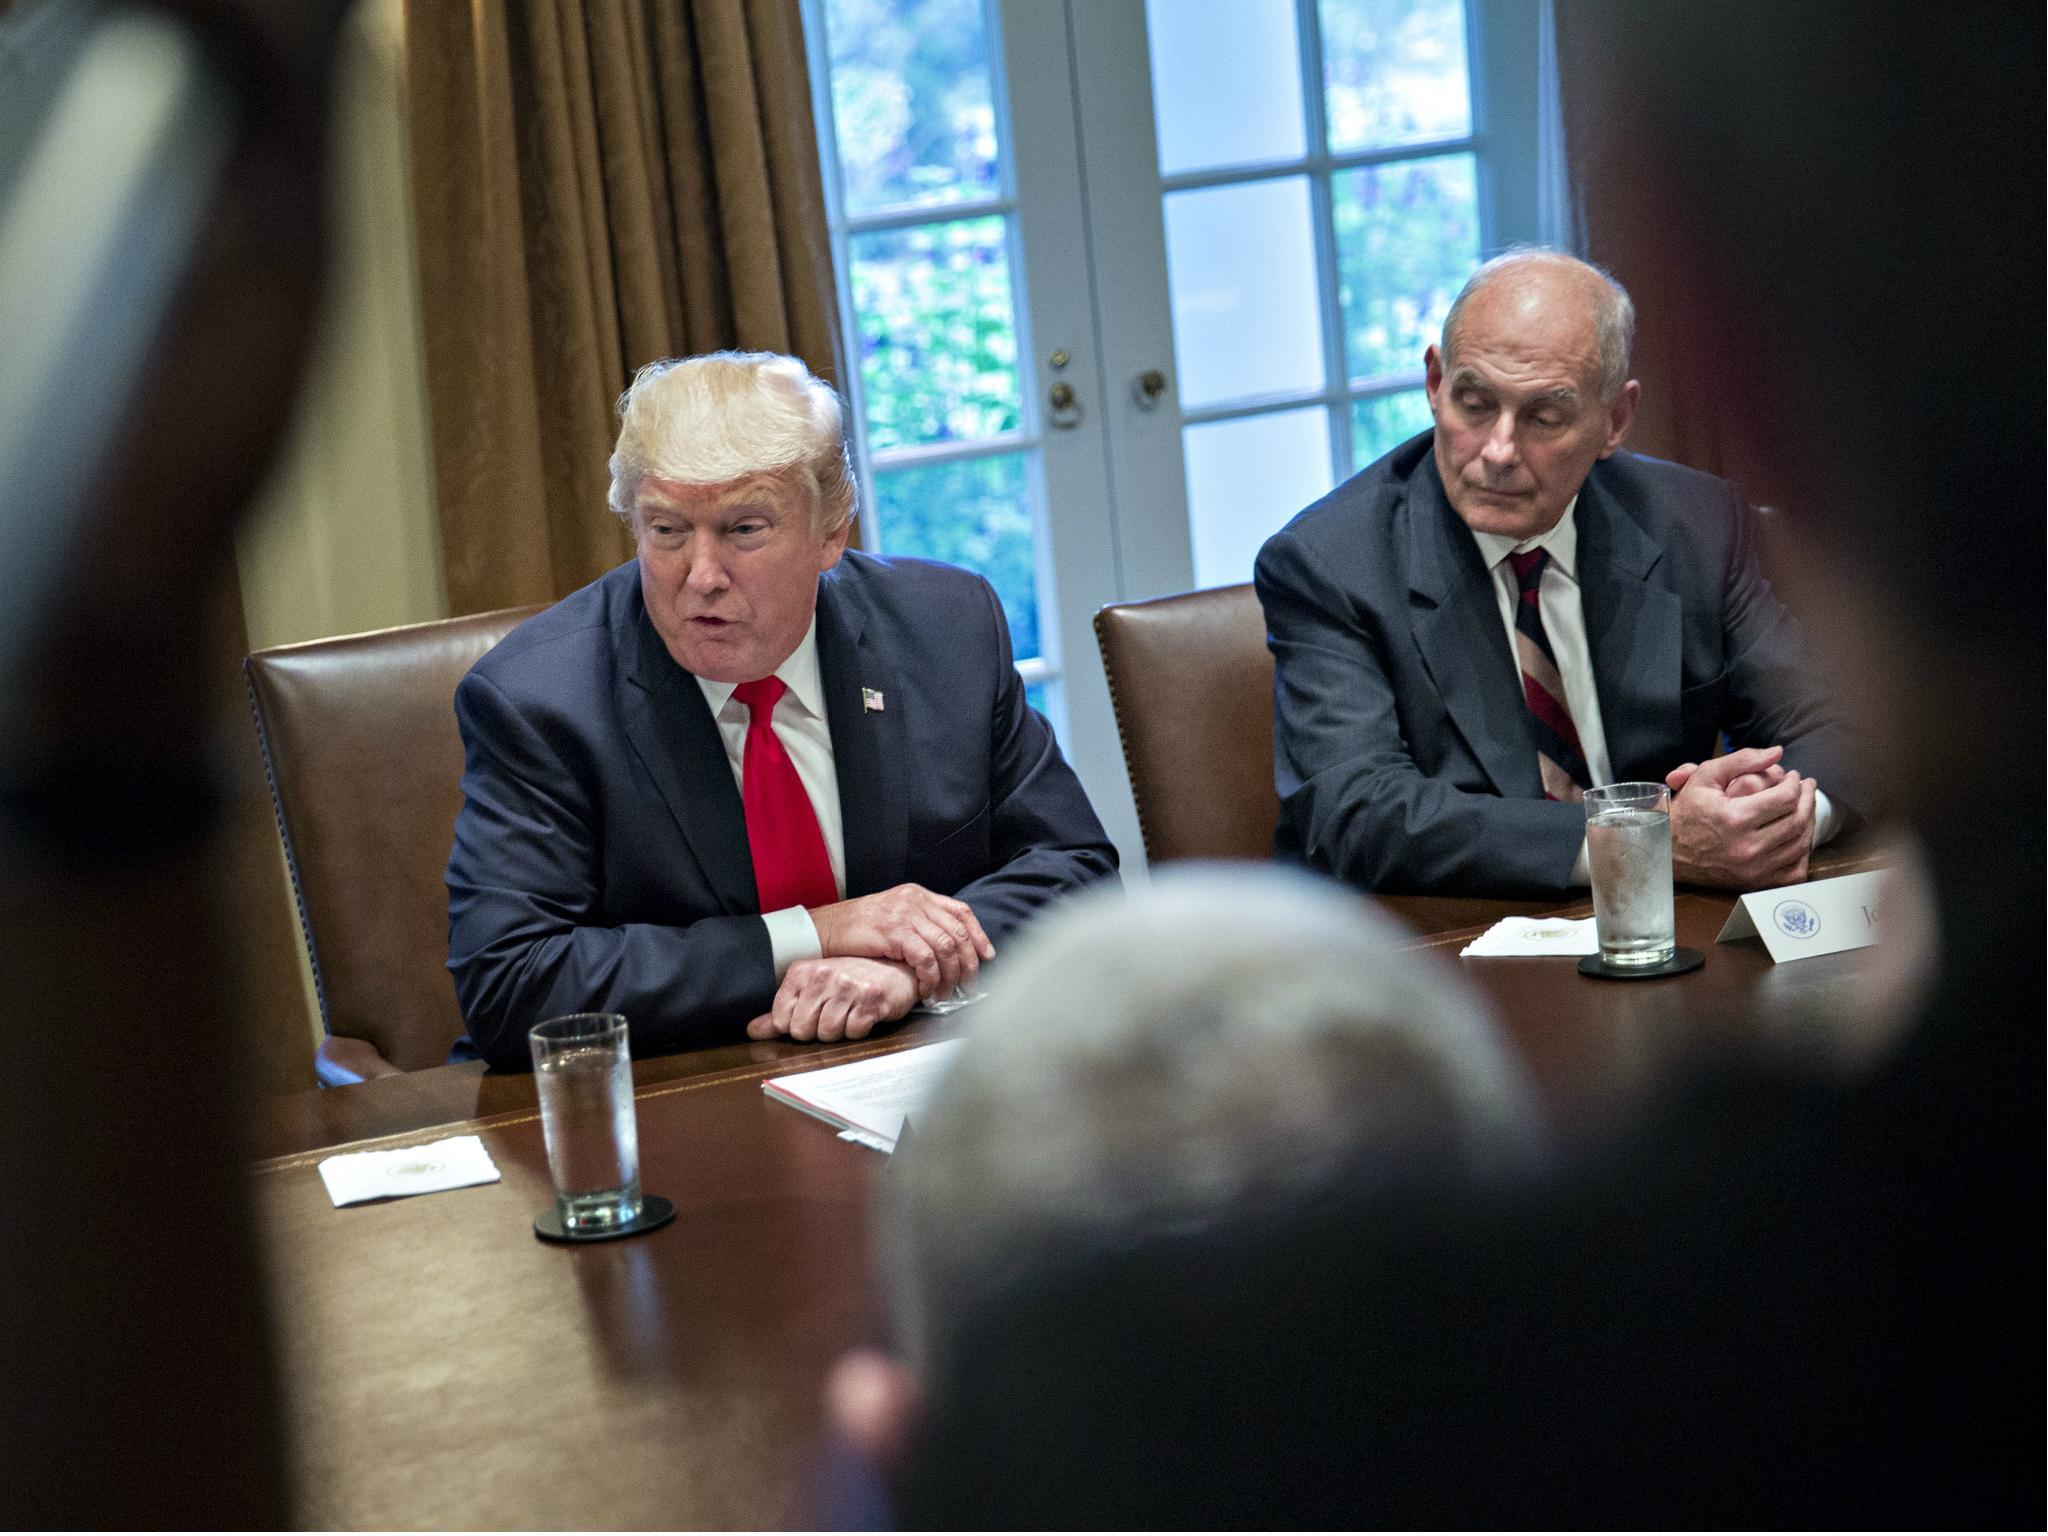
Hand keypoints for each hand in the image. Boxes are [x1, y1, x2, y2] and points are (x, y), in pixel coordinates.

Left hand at [745, 957, 919, 1042]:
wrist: (894, 970)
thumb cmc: (851, 980)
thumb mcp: (812, 990)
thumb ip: (781, 1012)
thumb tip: (753, 1031)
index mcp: (802, 971)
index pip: (781, 1019)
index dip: (796, 1025)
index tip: (812, 1014)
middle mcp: (823, 975)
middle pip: (803, 1030)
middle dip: (818, 1031)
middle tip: (833, 1014)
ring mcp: (847, 986)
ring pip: (828, 1033)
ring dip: (840, 1031)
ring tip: (849, 1013)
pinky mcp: (870, 1000)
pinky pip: (853, 1032)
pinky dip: (859, 1030)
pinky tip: (863, 1014)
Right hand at [809, 883, 993, 999]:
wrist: (824, 930)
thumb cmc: (857, 930)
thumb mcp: (893, 917)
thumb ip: (919, 925)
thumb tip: (947, 950)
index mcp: (919, 895)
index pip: (961, 912)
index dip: (978, 935)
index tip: (987, 956)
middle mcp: (916, 901)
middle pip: (958, 932)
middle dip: (969, 963)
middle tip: (969, 986)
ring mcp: (905, 915)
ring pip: (946, 947)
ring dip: (951, 976)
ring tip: (946, 994)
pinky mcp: (894, 932)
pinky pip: (925, 958)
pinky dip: (931, 978)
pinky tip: (927, 990)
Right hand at [1667, 746, 1817, 887]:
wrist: (1668, 851)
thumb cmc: (1686, 812)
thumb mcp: (1705, 777)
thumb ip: (1741, 760)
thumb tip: (1777, 753)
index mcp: (1735, 818)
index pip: (1786, 797)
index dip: (1796, 783)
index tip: (1793, 777)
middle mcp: (1746, 846)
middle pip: (1797, 820)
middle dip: (1808, 799)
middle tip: (1806, 788)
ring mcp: (1753, 868)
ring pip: (1800, 844)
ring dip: (1809, 823)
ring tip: (1804, 807)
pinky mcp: (1755, 882)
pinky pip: (1794, 871)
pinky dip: (1803, 854)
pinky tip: (1797, 837)